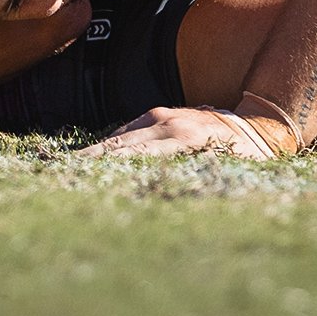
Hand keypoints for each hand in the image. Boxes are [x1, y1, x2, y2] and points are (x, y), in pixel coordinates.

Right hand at [77, 105, 277, 159]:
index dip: (106, 166)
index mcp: (182, 138)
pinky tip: (93, 163)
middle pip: (117, 144)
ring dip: (95, 156)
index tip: (80, 178)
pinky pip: (126, 132)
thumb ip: (197, 178)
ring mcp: (159, 115)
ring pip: (118, 137)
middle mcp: (166, 122)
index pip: (133, 153)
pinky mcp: (156, 114)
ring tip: (68, 173)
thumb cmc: (246, 159)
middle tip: (60, 177)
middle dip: (89, 162)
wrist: (256, 124)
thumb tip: (166, 201)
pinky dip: (109, 148)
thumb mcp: (229, 173)